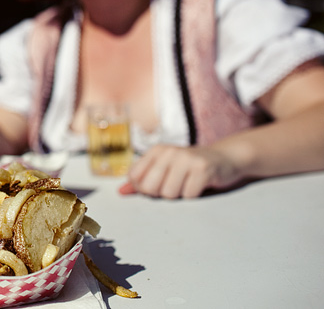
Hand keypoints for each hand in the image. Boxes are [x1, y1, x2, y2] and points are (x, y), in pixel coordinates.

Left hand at [120, 144, 240, 198]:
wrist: (224, 158)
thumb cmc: (189, 167)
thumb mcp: (164, 168)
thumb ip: (142, 180)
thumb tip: (121, 192)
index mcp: (156, 151)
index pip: (134, 177)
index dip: (142, 188)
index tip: (156, 186)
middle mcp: (169, 152)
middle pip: (150, 187)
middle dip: (160, 193)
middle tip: (174, 185)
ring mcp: (186, 159)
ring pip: (169, 193)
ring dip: (178, 195)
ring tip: (187, 183)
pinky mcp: (203, 169)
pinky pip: (188, 195)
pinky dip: (193, 196)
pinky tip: (199, 185)